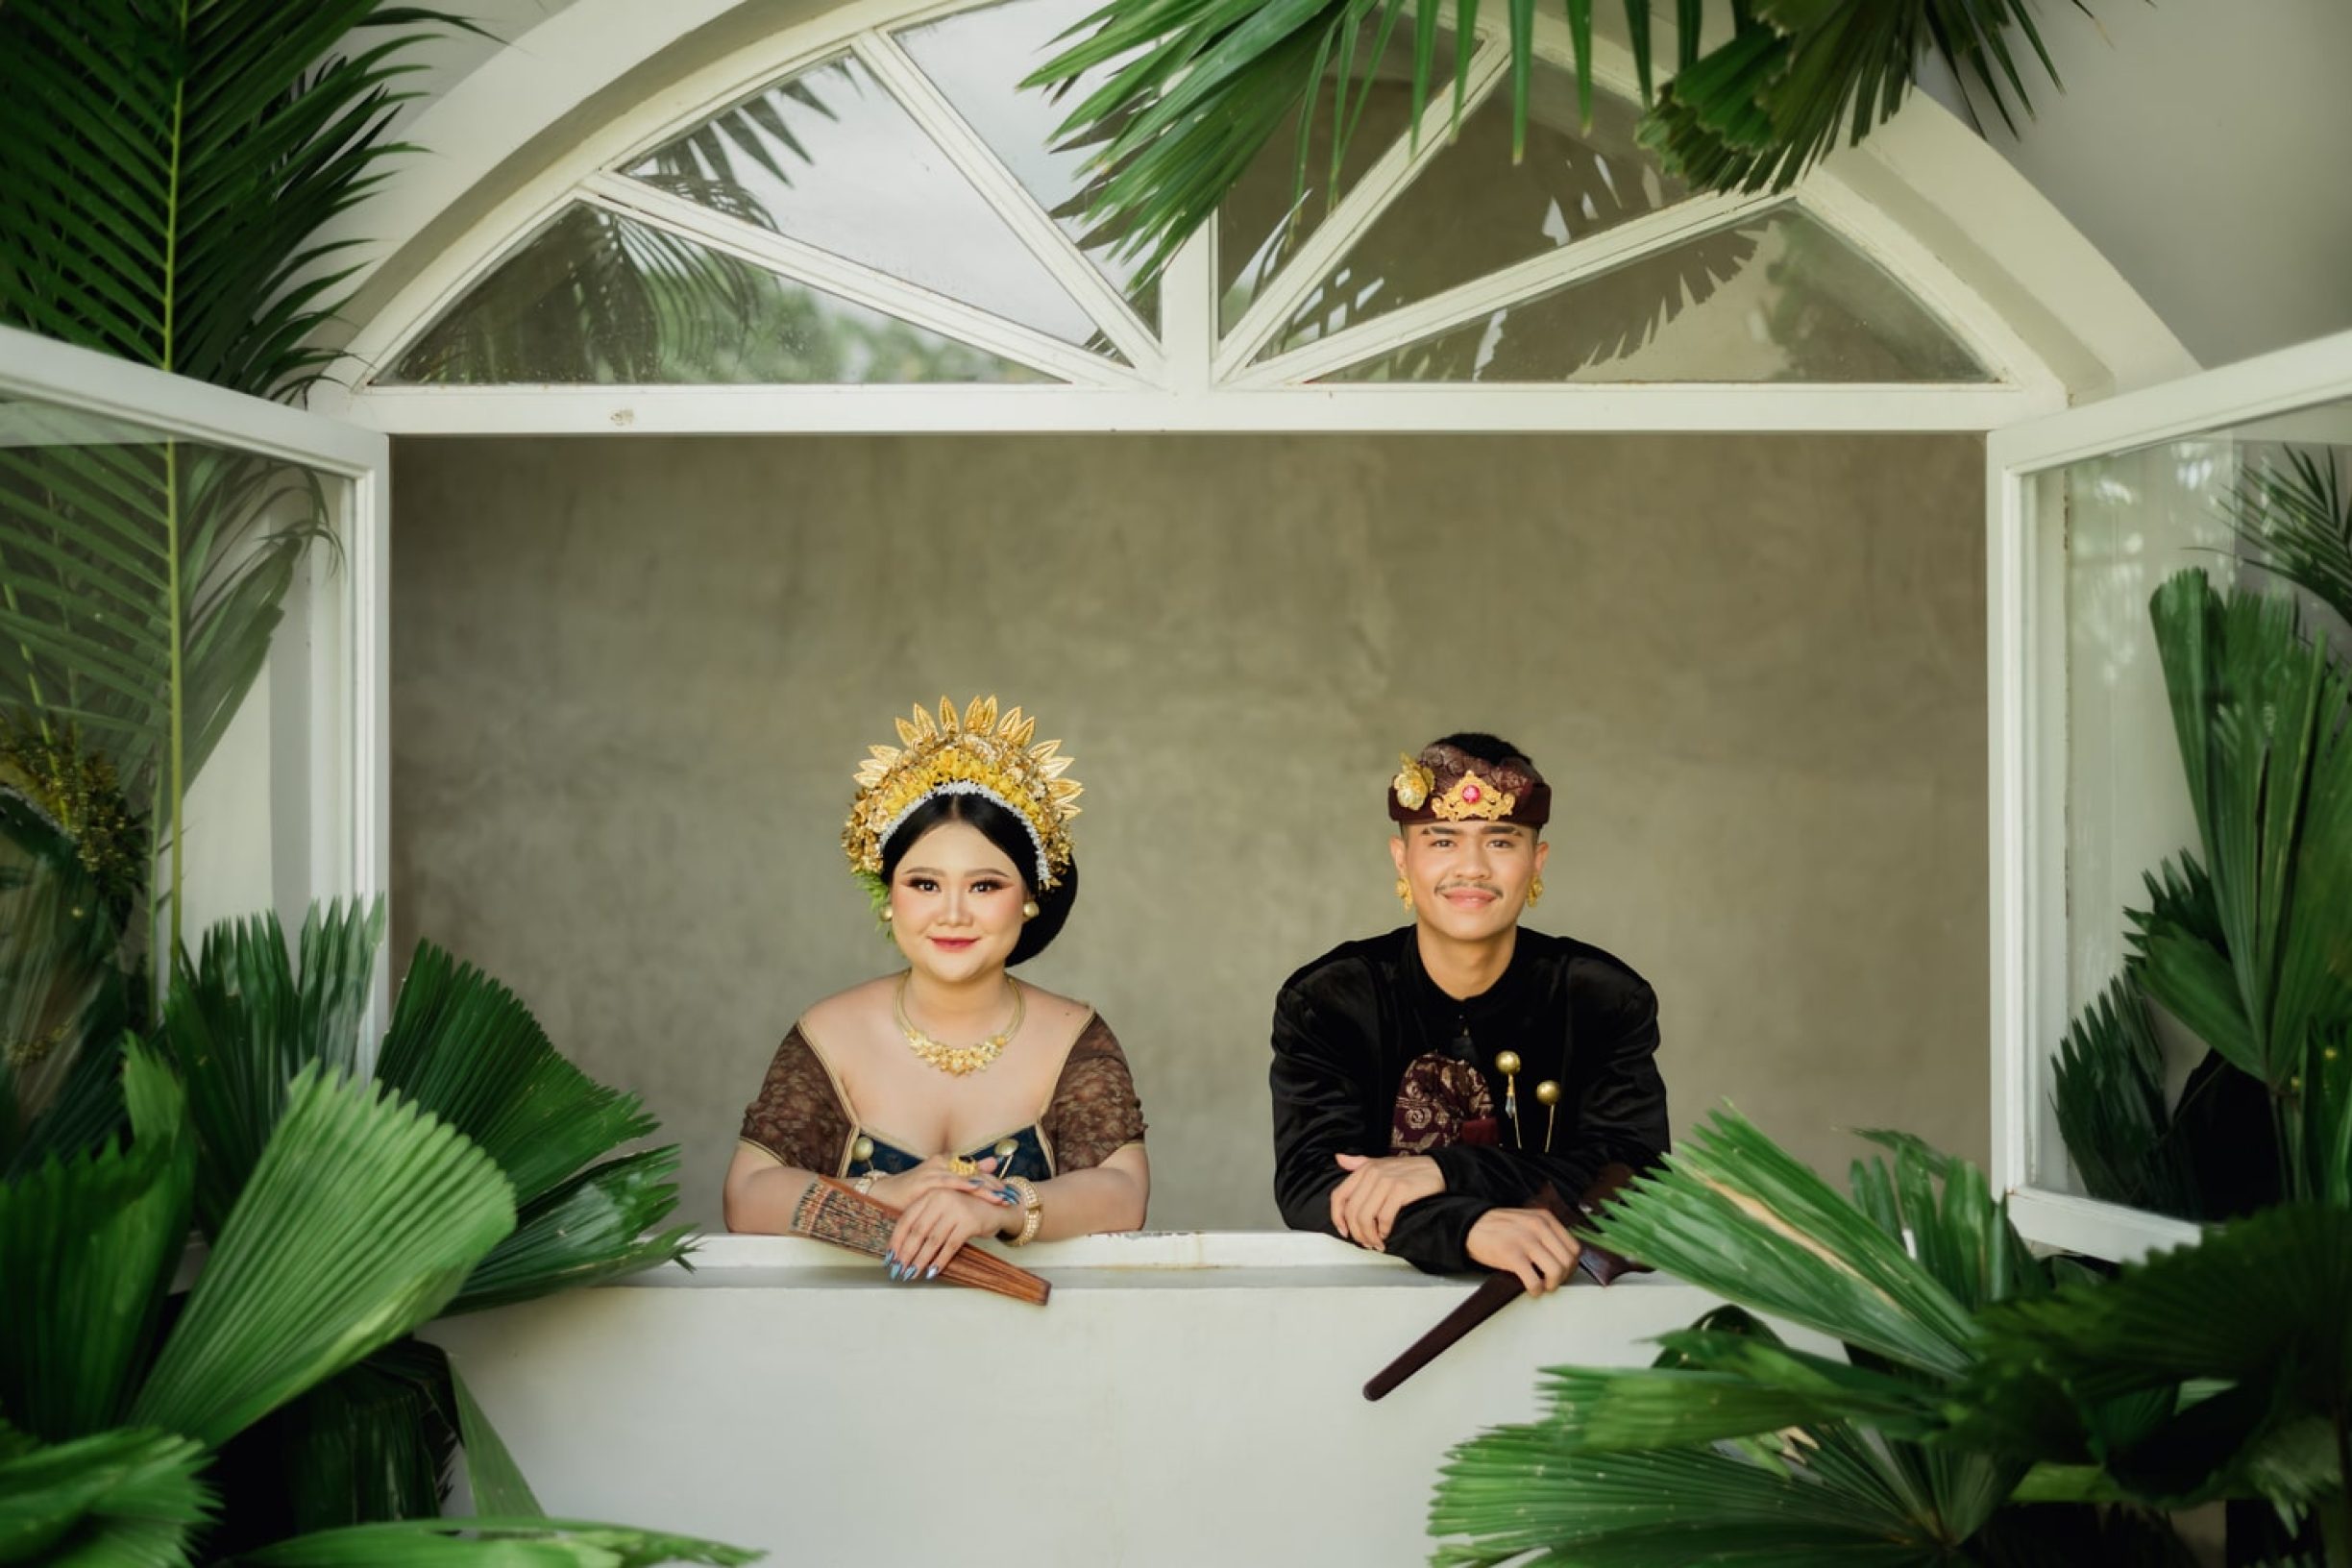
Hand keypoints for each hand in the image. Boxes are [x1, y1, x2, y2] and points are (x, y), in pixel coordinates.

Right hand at [869, 1153, 1005, 1212]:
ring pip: (966, 1176)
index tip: (1010, 1192)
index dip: (993, 1182)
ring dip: (985, 1187)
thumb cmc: (909, 1196)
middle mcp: (942, 1165)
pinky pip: (948, 1181)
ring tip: (1001, 1197)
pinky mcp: (925, 1179)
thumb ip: (954, 1190)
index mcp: (946, 1166)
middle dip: (994, 1185)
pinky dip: (963, 1185)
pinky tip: (975, 1188)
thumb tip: (979, 1190)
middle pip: (975, 1174)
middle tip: (1011, 1195)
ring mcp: (934, 1171)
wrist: (882, 1196)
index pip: (975, 1173)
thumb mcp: (936, 1194)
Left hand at [886, 1183, 1020, 1281]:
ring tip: (911, 1274)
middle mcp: (941, 1198)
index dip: (896, 1240)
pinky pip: (950, 1246)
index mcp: (930, 1194)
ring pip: (932, 1240)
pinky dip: (940, 1260)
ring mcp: (956, 1209)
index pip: (906, 1219)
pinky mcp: (969, 1222)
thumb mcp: (942, 1209)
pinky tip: (932, 1272)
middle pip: (917, 1231)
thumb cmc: (965, 1211)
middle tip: (898, 1270)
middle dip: (906, 1253)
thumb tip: (900, 1249)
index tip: (890, 1258)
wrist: (997, 1207)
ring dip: (920, 1260)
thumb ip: (924, 1220)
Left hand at [1329, 1153, 1442, 1251]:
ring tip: (1376, 1243)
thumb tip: (1339, 1158)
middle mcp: (1372, 1173)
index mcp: (1364, 1169)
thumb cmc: (1408, 1170)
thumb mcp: (1381, 1163)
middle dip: (1357, 1232)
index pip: (1339, 1196)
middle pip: (1352, 1211)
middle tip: (1365, 1243)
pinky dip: (1383, 1230)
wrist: (1437, 1168)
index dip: (1337, 1217)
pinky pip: (1384, 1217)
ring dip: (1369, 1236)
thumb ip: (1359, 1163)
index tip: (1344, 1231)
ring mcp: (1386, 1181)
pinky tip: (1386, 1234)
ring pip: (1366, 1217)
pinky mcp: (1401, 1189)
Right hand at [1466, 1206, 1580, 1294]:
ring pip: (1556, 1271)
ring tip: (1543, 1286)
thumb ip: (1547, 1233)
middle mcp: (1538, 1227)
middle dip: (1563, 1277)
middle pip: (1568, 1261)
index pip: (1574, 1247)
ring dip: (1552, 1285)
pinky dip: (1536, 1290)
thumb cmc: (1500, 1227)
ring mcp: (1525, 1240)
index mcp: (1545, 1218)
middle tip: (1552, 1281)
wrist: (1470, 1225)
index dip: (1572, 1265)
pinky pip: (1534, 1280)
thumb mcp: (1528, 1220)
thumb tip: (1565, 1258)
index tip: (1563, 1272)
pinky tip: (1531, 1289)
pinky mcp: (1511, 1254)